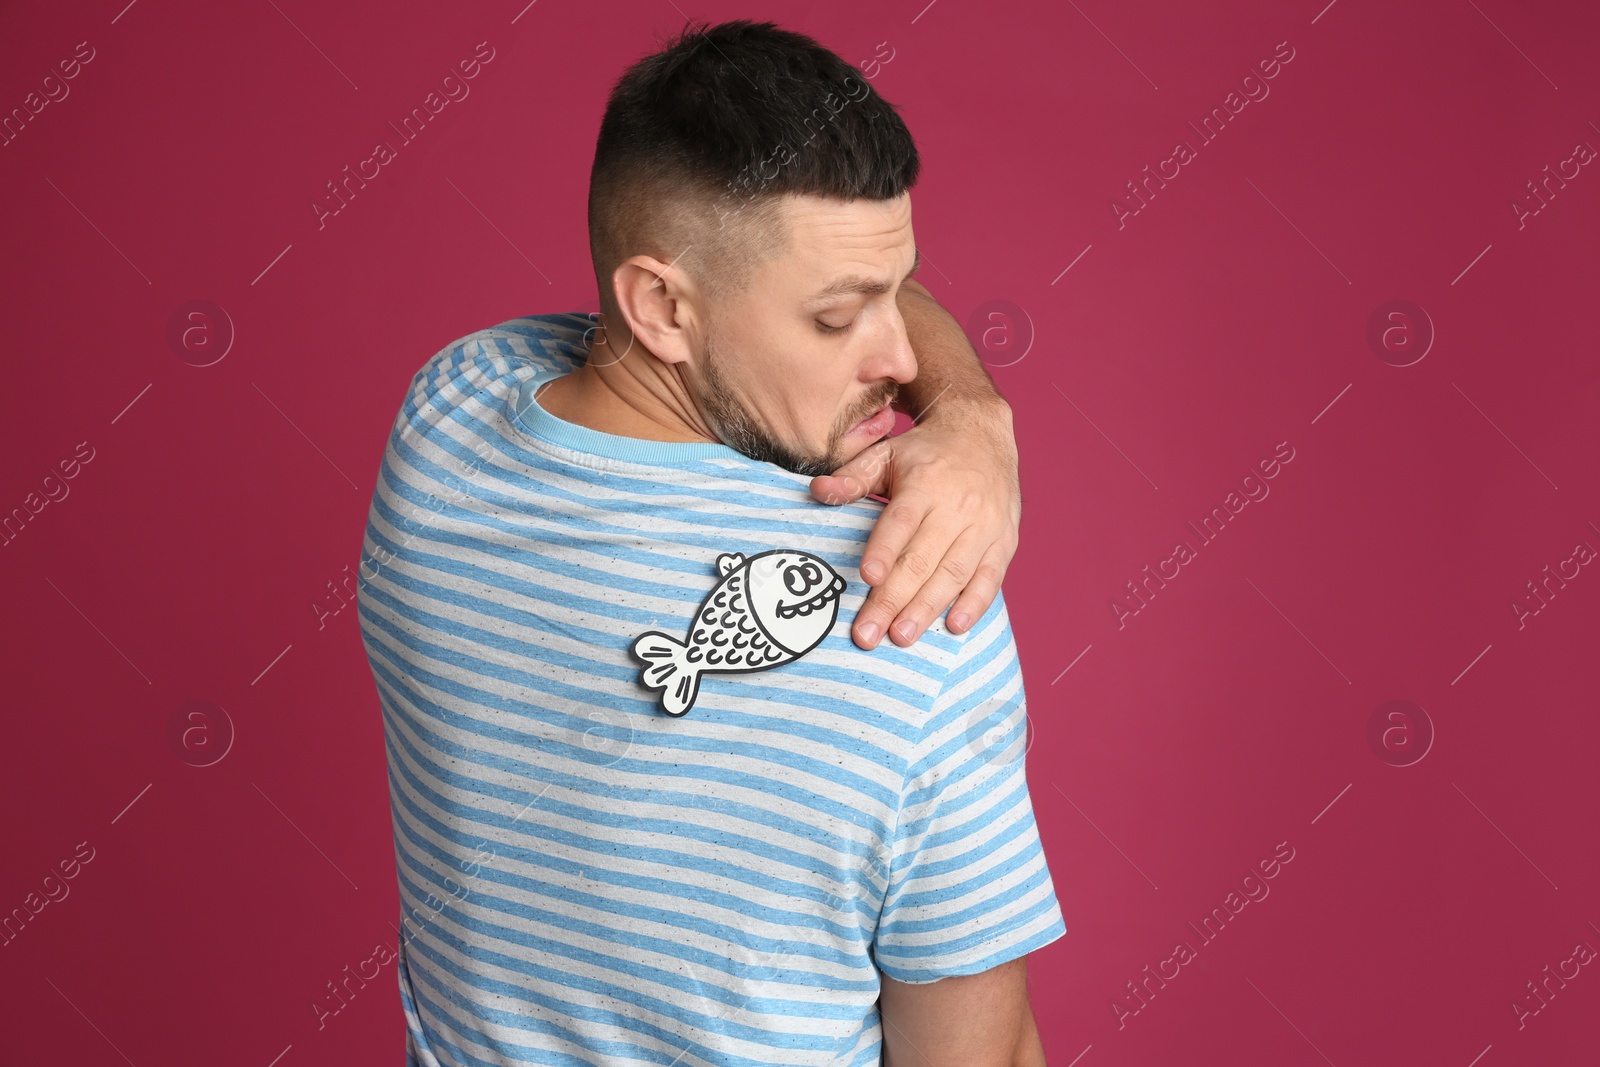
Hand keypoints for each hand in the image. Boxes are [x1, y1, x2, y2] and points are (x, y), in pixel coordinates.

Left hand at [809, 398, 1020, 648]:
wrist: (983, 434)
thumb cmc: (926, 453)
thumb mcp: (886, 453)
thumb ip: (853, 477)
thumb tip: (817, 491)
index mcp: (925, 483)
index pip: (901, 521)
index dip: (885, 550)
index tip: (868, 577)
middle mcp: (958, 506)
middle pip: (923, 558)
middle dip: (894, 600)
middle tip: (868, 635)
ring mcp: (985, 525)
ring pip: (955, 573)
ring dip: (928, 609)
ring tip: (901, 637)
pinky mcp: (1004, 541)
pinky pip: (991, 577)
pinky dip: (975, 604)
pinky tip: (954, 626)